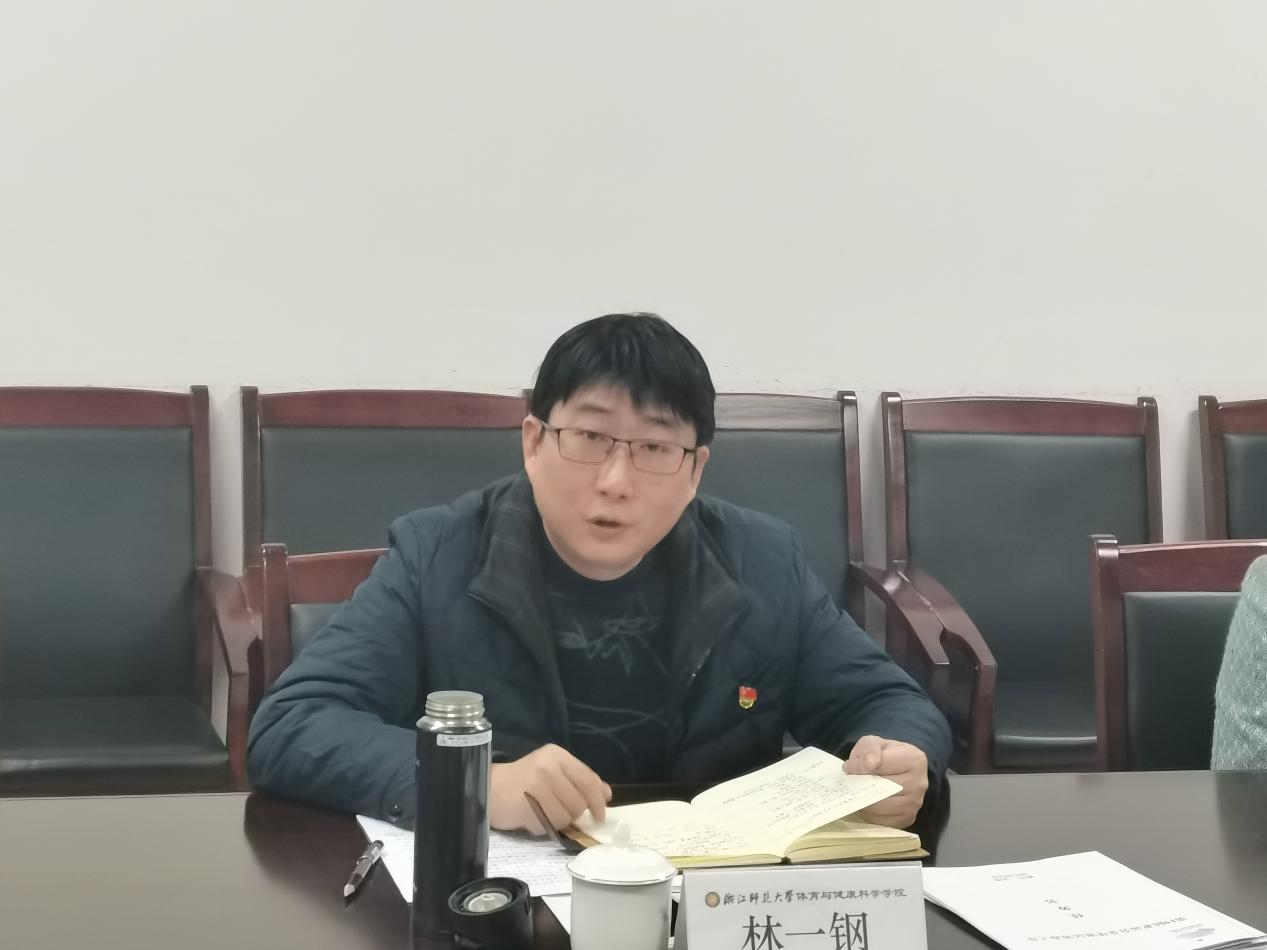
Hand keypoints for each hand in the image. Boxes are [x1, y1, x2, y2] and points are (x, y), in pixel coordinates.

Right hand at [489, 744, 611, 832]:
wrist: (488, 787)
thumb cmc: (525, 780)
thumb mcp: (553, 771)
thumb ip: (579, 781)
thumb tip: (606, 794)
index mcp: (557, 756)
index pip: (588, 780)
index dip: (597, 801)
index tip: (600, 816)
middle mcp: (547, 767)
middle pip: (577, 803)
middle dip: (572, 814)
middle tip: (557, 811)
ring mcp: (534, 785)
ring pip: (563, 817)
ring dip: (556, 822)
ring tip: (541, 812)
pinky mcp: (523, 804)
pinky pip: (545, 826)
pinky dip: (541, 827)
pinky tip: (530, 817)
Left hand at [842, 735, 928, 828]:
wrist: (897, 770)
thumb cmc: (884, 755)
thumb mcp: (874, 743)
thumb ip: (868, 749)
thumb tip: (867, 765)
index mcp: (913, 759)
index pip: (880, 765)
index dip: (860, 767)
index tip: (850, 768)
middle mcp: (919, 783)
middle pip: (880, 788)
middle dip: (861, 785)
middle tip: (852, 781)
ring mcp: (915, 804)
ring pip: (879, 807)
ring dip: (863, 800)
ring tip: (859, 791)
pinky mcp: (907, 819)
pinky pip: (881, 820)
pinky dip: (869, 813)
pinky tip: (867, 802)